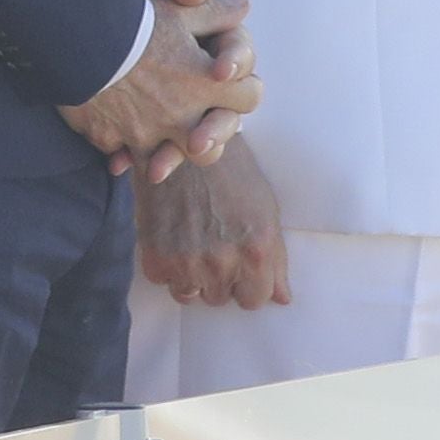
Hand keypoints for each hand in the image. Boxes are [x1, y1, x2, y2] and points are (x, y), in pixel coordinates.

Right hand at [59, 0, 263, 182]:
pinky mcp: (109, 139)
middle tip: (191, 124)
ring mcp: (144, 134)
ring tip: (147, 133)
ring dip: (158, 152)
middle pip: (210, 149)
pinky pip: (119, 154)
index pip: (249, 99)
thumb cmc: (135, 22)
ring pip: (161, 161)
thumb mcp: (181, 11)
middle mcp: (180, 118)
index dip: (243, 89)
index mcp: (204, 86)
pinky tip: (112, 134)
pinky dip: (118, 147)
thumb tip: (242, 5)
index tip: (227, 82)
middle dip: (203, 138)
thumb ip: (216, 13)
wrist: (79, 37)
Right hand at [138, 137, 289, 307]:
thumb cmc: (232, 171)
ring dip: (191, 275)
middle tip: (212, 243)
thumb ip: (275, 259)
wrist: (183, 139)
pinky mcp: (156, 255)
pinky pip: (163, 280)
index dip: (247, 283)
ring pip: (190, 294)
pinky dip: (166, 264)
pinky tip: (172, 236)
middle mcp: (223, 262)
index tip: (239, 264)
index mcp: (256, 252)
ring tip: (192, 240)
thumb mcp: (265, 210)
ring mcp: (187, 262)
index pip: (254, 300)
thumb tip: (282, 299)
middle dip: (219, 277)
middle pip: (220, 298)